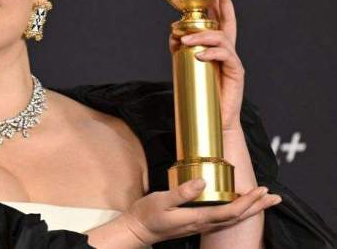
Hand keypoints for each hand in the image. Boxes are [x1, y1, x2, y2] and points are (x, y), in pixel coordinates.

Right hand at [121, 179, 281, 245]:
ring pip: (232, 219)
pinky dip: (236, 210)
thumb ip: (181, 192)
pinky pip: (223, 218)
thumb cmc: (147, 214)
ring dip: (251, 209)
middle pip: (237, 217)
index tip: (261, 189)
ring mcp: (201, 225)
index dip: (248, 201)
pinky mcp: (196, 223)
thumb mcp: (161, 200)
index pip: (230, 211)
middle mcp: (203, 224)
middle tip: (274, 196)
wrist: (137, 230)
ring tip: (263, 200)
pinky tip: (238, 205)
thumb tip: (202, 181)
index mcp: (197, 217)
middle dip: (257, 206)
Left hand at [168, 0, 244, 131]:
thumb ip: (181, 49)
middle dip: (225, 2)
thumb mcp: (187, 66)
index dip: (220, 2)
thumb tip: (173, 33)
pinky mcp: (236, 73)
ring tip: (184, 39)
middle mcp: (228, 50)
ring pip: (222, 38)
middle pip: (229, 21)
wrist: (215, 119)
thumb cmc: (202, 92)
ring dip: (202, 35)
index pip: (220, 20)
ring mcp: (233, 60)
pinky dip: (211, 53)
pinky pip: (225, 57)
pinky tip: (199, 55)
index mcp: (218, 47)